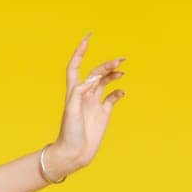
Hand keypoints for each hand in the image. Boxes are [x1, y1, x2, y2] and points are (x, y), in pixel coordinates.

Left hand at [45, 33, 126, 176]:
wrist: (73, 153)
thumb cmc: (68, 133)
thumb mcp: (72, 110)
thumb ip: (80, 92)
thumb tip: (93, 78)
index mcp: (74, 91)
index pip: (76, 66)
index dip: (80, 51)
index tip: (88, 37)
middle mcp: (85, 95)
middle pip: (96, 72)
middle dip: (107, 64)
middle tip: (120, 61)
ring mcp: (94, 104)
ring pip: (105, 82)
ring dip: (113, 74)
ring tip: (121, 71)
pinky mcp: (103, 114)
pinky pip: (112, 98)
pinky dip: (118, 91)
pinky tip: (122, 90)